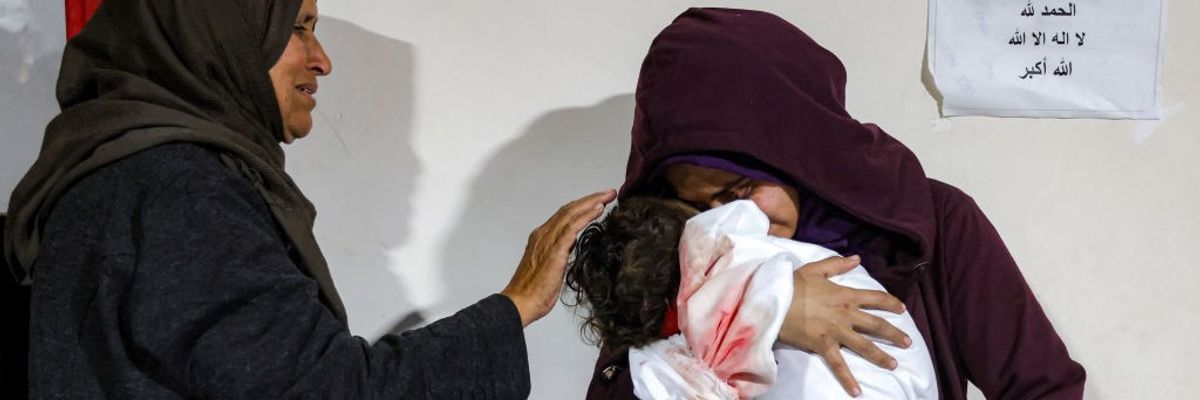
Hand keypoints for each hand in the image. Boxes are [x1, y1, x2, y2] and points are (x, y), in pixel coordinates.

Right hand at [501, 190, 616, 326]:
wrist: (521, 303)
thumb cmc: (534, 291)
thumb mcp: (550, 268)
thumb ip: (560, 254)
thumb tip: (571, 248)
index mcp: (541, 238)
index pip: (564, 215)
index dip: (582, 206)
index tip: (598, 202)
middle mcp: (543, 234)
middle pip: (569, 209)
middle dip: (590, 199)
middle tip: (608, 193)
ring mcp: (548, 241)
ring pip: (571, 213)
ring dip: (591, 202)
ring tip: (607, 196)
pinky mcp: (555, 250)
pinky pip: (572, 227)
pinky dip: (585, 216)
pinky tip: (597, 210)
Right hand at [777, 255, 910, 396]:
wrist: (774, 301)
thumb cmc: (792, 284)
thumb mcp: (815, 269)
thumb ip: (837, 264)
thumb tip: (857, 259)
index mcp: (846, 295)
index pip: (876, 298)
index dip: (891, 303)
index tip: (902, 309)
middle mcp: (846, 314)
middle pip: (877, 325)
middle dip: (894, 334)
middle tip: (908, 342)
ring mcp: (836, 331)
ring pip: (865, 346)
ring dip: (881, 357)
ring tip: (894, 365)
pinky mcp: (823, 345)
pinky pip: (838, 364)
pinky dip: (847, 379)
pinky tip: (856, 392)